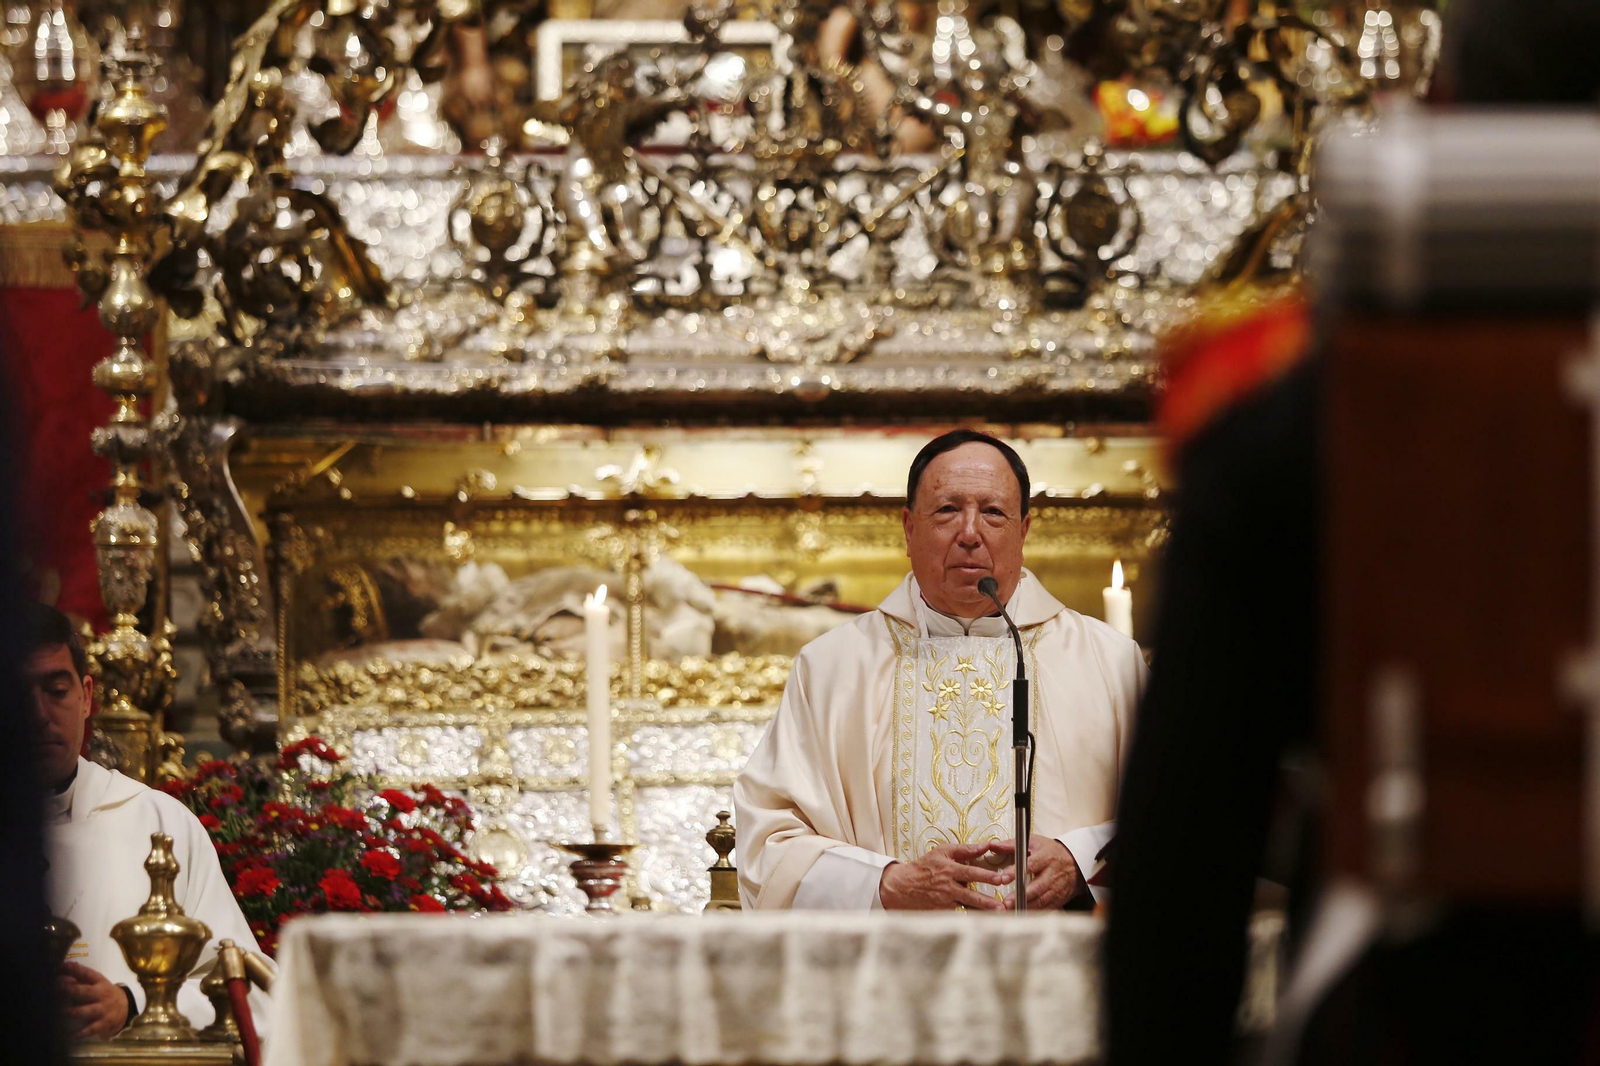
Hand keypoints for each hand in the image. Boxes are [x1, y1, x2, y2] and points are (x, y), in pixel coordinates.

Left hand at [58, 962, 129, 1037]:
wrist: (126, 1007)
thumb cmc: (104, 993)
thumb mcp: (97, 983)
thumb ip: (81, 977)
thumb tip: (64, 966)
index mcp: (99, 982)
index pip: (87, 974)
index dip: (74, 970)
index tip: (61, 966)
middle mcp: (101, 995)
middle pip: (85, 992)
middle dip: (70, 990)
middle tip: (56, 989)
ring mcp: (103, 1009)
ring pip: (86, 1011)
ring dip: (73, 1011)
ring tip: (60, 1012)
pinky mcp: (103, 1023)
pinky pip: (91, 1029)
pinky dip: (81, 1033)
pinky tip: (70, 1036)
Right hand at [879, 842, 1013, 910]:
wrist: (903, 886)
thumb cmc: (924, 867)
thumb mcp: (942, 852)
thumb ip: (965, 849)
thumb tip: (985, 845)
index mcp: (949, 870)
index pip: (970, 873)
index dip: (986, 876)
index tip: (1000, 879)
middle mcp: (947, 887)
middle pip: (971, 895)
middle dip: (987, 900)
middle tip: (1001, 904)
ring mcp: (944, 902)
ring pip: (967, 907)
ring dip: (983, 911)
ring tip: (998, 914)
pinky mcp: (942, 912)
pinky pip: (960, 914)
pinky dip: (972, 916)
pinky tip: (985, 919)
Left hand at [986, 836, 1082, 910]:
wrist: (1076, 863)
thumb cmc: (1051, 852)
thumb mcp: (1034, 842)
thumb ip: (1012, 845)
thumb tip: (992, 846)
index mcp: (1046, 858)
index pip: (1030, 865)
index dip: (1016, 872)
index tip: (1003, 878)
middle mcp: (1052, 874)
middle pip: (1037, 887)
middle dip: (1021, 895)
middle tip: (1006, 902)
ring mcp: (1056, 888)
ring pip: (1042, 900)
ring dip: (1026, 907)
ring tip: (1010, 911)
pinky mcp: (1059, 899)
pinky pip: (1047, 908)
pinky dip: (1035, 913)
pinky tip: (1022, 915)